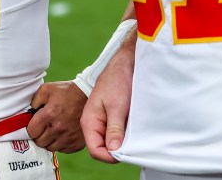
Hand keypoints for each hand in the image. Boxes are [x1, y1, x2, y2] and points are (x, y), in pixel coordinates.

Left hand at [28, 81, 86, 152]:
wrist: (88, 95)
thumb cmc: (67, 92)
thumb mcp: (47, 89)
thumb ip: (34, 101)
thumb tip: (28, 114)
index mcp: (49, 114)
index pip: (31, 132)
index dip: (31, 128)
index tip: (35, 124)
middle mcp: (58, 128)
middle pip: (40, 142)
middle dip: (40, 135)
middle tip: (45, 126)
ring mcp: (68, 138)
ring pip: (50, 148)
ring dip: (50, 141)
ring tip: (54, 130)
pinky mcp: (76, 144)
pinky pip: (62, 150)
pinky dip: (61, 144)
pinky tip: (63, 133)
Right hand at [81, 36, 133, 163]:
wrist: (124, 64)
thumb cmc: (117, 81)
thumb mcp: (117, 106)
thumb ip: (114, 129)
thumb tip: (113, 150)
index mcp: (89, 122)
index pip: (95, 150)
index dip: (108, 156)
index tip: (123, 154)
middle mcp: (94, 124)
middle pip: (102, 149)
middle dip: (115, 151)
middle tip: (130, 145)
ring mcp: (103, 122)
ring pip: (110, 143)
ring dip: (121, 143)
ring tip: (131, 136)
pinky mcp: (112, 120)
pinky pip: (116, 135)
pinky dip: (124, 136)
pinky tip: (132, 130)